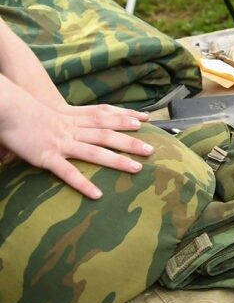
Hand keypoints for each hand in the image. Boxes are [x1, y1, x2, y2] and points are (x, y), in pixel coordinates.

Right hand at [0, 102, 152, 198]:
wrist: (6, 108)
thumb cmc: (22, 110)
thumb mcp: (46, 114)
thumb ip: (59, 122)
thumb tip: (69, 128)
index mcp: (71, 117)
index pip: (104, 116)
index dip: (124, 118)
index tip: (144, 120)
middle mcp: (71, 129)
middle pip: (107, 134)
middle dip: (130, 141)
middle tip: (151, 149)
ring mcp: (60, 143)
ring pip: (95, 152)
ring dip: (118, 161)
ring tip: (137, 169)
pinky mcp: (46, 156)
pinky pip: (68, 173)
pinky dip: (83, 183)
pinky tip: (96, 194)